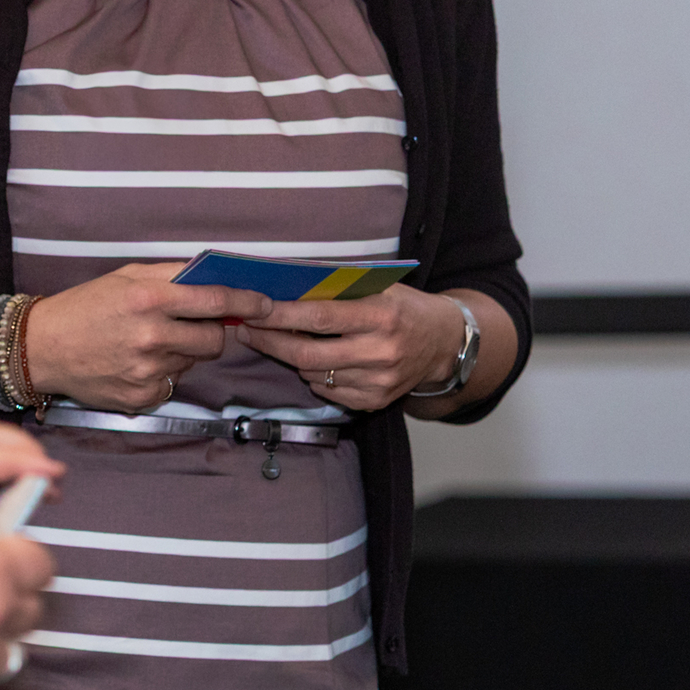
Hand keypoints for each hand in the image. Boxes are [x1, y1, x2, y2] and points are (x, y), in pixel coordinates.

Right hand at [24, 264, 271, 411]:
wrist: (41, 348)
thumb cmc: (85, 306)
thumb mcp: (127, 276)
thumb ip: (172, 276)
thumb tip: (215, 277)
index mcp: (148, 299)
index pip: (214, 301)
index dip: (246, 302)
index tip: (263, 304)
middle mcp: (150, 337)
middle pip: (214, 341)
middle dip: (211, 332)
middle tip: (191, 325)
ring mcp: (146, 371)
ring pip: (193, 363)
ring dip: (183, 352)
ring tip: (148, 342)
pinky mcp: (141, 397)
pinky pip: (173, 383)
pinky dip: (163, 372)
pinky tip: (135, 362)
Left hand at [236, 284, 466, 412]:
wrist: (443, 343)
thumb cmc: (403, 306)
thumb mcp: (378, 287)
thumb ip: (337, 288)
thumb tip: (284, 287)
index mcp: (382, 315)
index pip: (319, 317)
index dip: (281, 316)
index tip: (253, 310)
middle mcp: (381, 352)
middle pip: (308, 354)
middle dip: (270, 342)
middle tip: (246, 330)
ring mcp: (379, 382)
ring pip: (313, 375)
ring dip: (290, 357)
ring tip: (280, 340)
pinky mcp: (375, 402)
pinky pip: (327, 392)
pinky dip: (313, 375)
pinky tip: (315, 360)